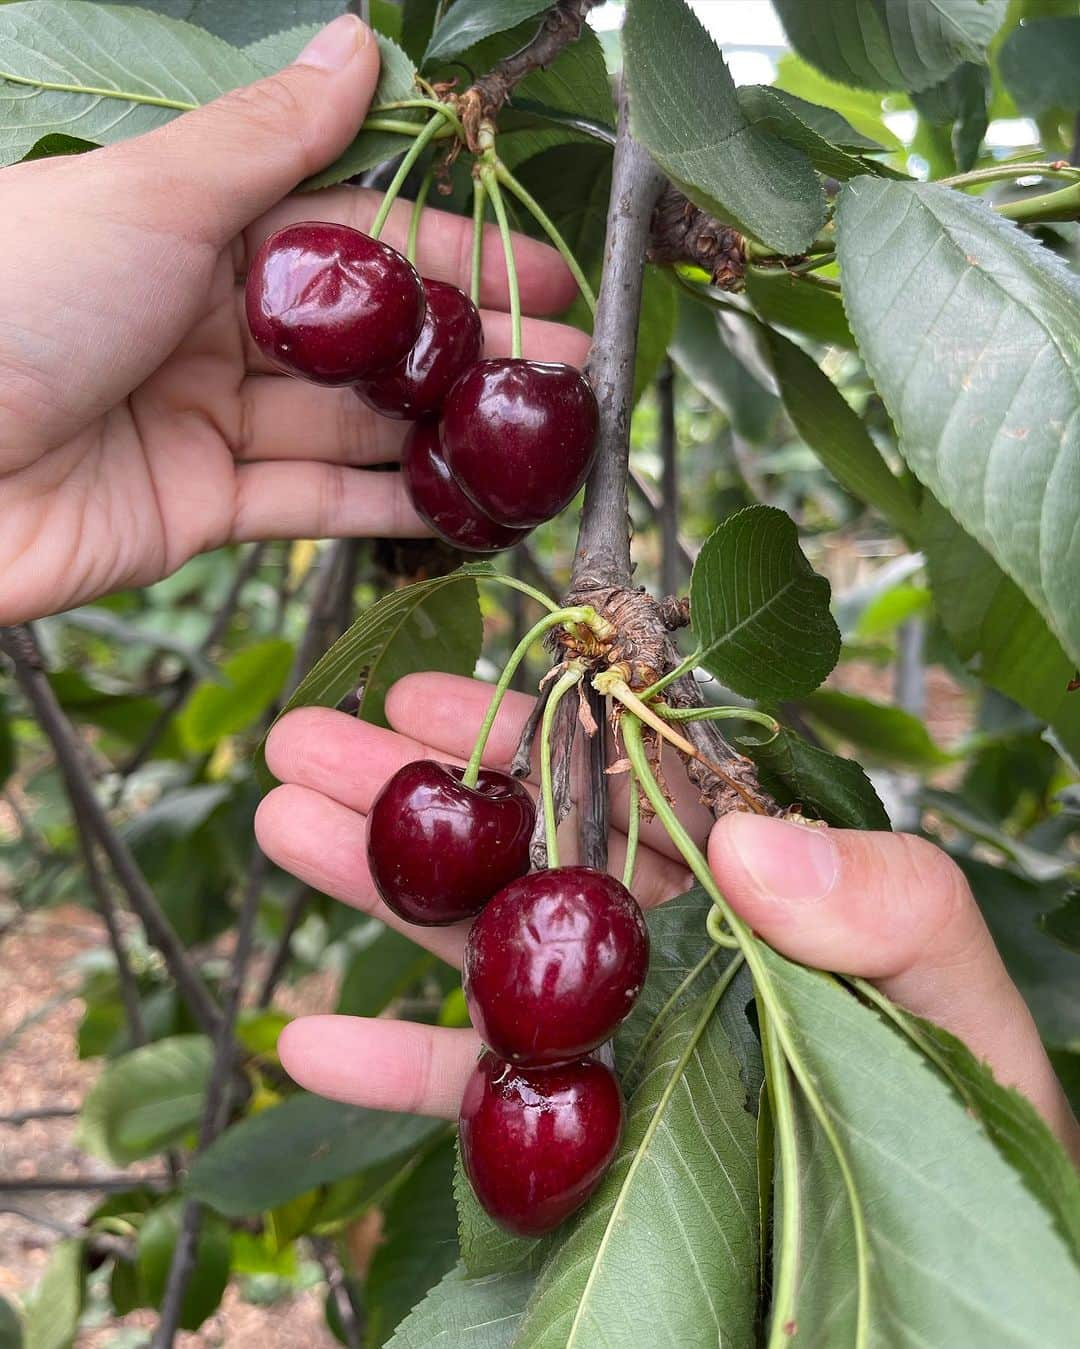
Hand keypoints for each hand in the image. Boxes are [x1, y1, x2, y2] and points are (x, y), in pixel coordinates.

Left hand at [0, 15, 584, 626]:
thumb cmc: (14, 299)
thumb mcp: (153, 196)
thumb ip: (269, 140)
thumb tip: (356, 42)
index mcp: (197, 231)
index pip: (356, 236)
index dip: (454, 254)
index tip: (546, 272)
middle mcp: (211, 323)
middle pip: (367, 337)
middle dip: (470, 352)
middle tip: (573, 367)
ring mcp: (211, 419)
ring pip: (352, 425)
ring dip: (445, 432)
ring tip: (542, 439)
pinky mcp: (204, 508)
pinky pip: (313, 505)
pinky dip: (387, 506)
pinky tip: (465, 506)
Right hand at [256, 673, 1079, 1160]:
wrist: (949, 1269)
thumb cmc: (971, 1104)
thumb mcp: (952, 982)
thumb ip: (879, 900)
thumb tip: (747, 837)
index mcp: (731, 885)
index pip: (607, 784)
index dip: (510, 734)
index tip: (420, 688)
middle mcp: (651, 947)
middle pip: (511, 853)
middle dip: (408, 797)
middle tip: (305, 739)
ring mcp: (604, 1037)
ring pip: (471, 950)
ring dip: (373, 891)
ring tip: (284, 822)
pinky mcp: (576, 1142)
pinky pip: (470, 1097)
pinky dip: (387, 1069)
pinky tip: (304, 1036)